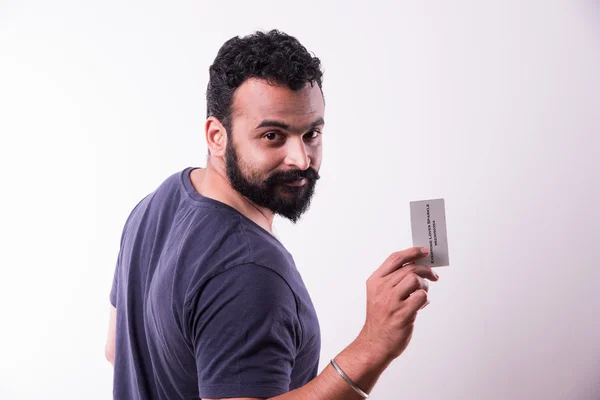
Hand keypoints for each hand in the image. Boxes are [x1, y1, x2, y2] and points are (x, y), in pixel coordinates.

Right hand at [357, 247, 438, 362]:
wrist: (375, 343)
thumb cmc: (380, 318)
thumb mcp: (379, 294)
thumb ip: (394, 280)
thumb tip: (416, 267)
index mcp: (375, 281)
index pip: (395, 258)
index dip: (412, 252)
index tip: (424, 251)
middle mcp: (382, 289)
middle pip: (409, 268)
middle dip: (426, 269)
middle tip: (433, 275)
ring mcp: (392, 301)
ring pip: (415, 280)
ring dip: (424, 285)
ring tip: (423, 293)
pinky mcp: (402, 314)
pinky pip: (421, 296)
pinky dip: (424, 298)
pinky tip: (421, 305)